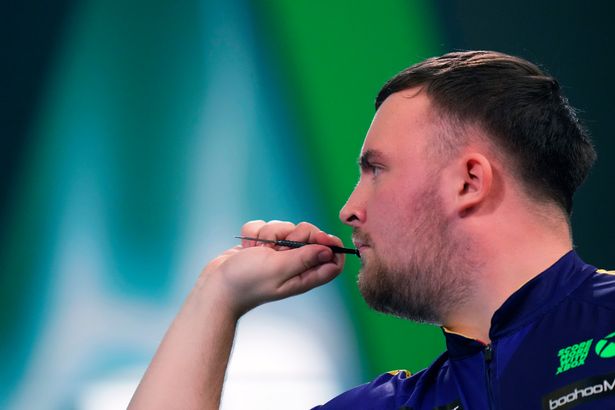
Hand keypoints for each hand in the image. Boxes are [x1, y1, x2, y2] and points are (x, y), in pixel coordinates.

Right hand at [197, 220, 345, 317]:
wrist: (216, 286)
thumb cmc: (247, 282)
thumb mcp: (278, 269)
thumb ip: (304, 258)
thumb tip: (329, 251)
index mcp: (304, 275)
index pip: (332, 260)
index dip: (331, 245)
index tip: (320, 237)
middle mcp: (294, 263)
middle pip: (311, 236)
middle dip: (294, 233)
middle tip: (279, 246)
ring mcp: (277, 253)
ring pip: (285, 227)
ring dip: (268, 234)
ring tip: (257, 250)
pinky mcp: (262, 245)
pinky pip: (264, 226)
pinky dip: (254, 233)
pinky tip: (247, 247)